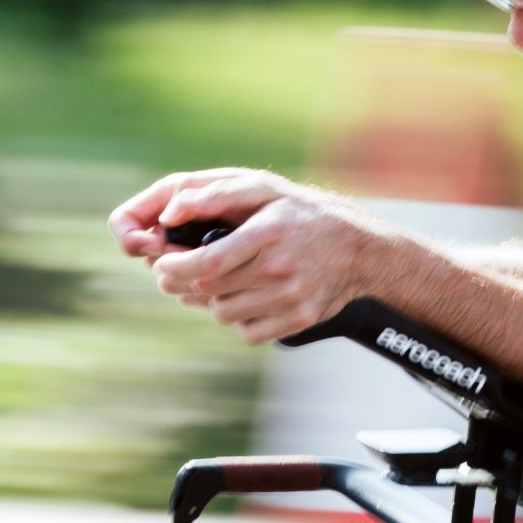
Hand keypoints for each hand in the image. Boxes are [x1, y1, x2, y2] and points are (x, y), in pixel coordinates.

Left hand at [109, 168, 383, 343]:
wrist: (359, 248)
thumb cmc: (302, 214)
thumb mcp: (264, 190)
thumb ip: (215, 195)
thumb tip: (168, 213)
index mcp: (268, 234)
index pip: (206, 263)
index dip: (175, 268)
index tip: (163, 264)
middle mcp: (280, 268)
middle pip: (210, 291)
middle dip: (185, 284)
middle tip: (181, 273)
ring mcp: (291, 298)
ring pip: (224, 314)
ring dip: (213, 300)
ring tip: (221, 283)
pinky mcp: (299, 320)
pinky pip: (248, 332)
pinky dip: (239, 320)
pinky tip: (247, 298)